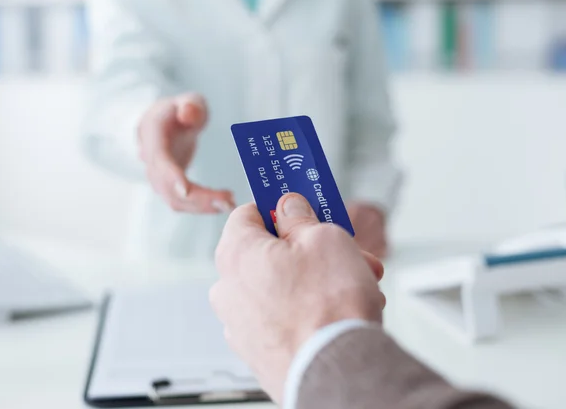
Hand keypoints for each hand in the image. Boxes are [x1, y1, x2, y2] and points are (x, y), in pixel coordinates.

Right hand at [137, 93, 234, 212]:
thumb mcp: (187, 101)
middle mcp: (150, 161)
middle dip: (197, 197)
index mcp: (153, 136)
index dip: (171, 176)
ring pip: (174, 199)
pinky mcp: (167, 187)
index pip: (159, 160)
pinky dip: (200, 207)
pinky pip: (181, 202)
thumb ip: (190, 105)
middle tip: (227, 201)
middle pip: (169, 186)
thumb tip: (187, 113)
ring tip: (229, 204)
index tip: (186, 190)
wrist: (162, 124)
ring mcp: (157, 177)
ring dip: (201, 206)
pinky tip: (221, 205)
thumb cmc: (179, 110)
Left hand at [210, 194, 385, 402]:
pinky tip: (335, 313)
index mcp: (236, 253)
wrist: (337, 373)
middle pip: (267, 253)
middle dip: (307, 249)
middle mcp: (228, 290)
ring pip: (278, 286)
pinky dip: (304, 310)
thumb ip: (299, 217)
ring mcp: (239, 325)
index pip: (246, 214)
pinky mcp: (256, 352)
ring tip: (351, 284)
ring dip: (312, 280)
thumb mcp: (322, 237)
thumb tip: (289, 208)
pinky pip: (279, 317)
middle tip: (341, 250)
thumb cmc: (327, 307)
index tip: (299, 210)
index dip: (277, 209)